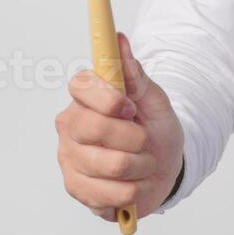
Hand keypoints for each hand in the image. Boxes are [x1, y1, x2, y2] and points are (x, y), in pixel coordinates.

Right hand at [54, 32, 184, 220]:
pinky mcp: (75, 188)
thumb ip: (136, 76)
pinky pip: (109, 193)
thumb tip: (119, 41)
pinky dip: (133, 190)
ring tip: (142, 162)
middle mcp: (70, 125)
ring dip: (140, 165)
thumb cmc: (156, 130)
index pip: (80, 85)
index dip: (108, 98)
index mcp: (86, 97)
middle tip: (143, 139)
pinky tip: (132, 183)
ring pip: (110, 164)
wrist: (164, 169)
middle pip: (94, 128)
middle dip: (134, 137)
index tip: (130, 107)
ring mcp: (69, 158)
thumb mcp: (156, 102)